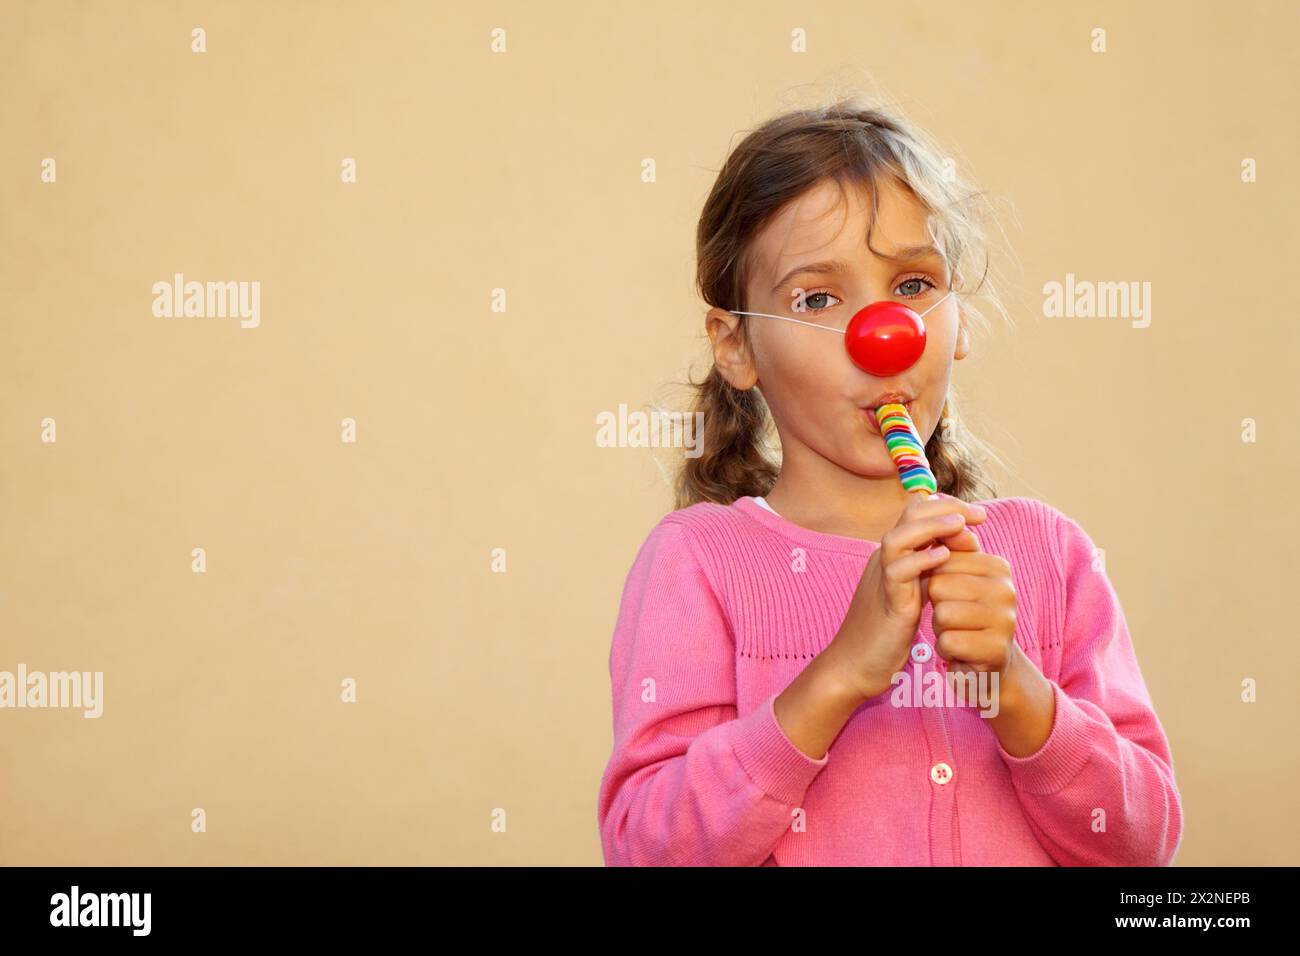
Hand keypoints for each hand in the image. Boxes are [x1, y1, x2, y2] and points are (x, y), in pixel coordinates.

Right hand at [826, 493, 987, 702]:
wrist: (854, 665)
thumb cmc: (886, 632)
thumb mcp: (913, 594)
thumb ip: (931, 570)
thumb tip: (960, 547)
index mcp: (893, 555)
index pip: (918, 513)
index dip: (947, 507)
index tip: (978, 516)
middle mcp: (884, 560)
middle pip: (909, 514)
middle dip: (947, 508)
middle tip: (980, 515)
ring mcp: (882, 579)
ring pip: (899, 537)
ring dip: (932, 526)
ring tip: (960, 525)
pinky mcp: (886, 602)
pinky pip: (898, 572)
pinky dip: (921, 560)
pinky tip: (944, 557)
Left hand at [927, 549, 1018, 693]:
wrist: (988, 666)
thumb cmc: (966, 618)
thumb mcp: (958, 580)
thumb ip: (950, 550)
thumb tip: (940, 510)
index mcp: (998, 567)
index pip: (941, 561)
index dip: (934, 582)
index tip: (952, 596)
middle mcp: (1006, 589)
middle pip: (938, 587)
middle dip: (936, 606)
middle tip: (955, 619)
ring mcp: (1005, 620)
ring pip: (942, 614)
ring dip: (940, 629)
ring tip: (959, 633)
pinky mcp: (997, 650)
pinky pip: (948, 642)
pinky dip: (946, 650)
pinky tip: (961, 652)